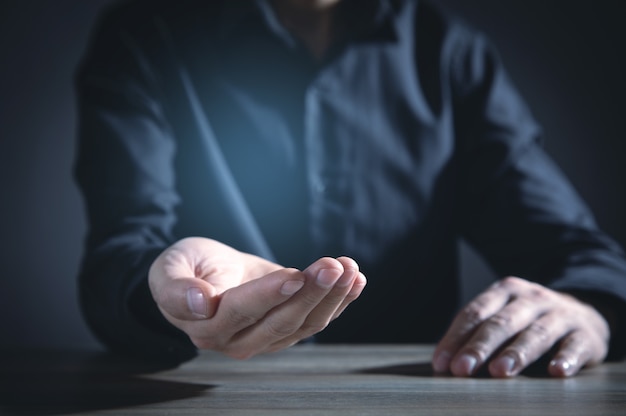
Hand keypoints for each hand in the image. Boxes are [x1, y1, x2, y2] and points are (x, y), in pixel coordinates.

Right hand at [148, 237, 365, 358]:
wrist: (206, 275)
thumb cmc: (187, 269)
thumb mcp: (168, 269)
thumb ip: (174, 288)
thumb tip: (198, 303)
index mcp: (206, 326)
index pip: (242, 311)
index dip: (271, 294)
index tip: (296, 275)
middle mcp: (237, 341)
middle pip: (281, 321)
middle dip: (312, 293)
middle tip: (335, 266)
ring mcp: (265, 340)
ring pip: (304, 324)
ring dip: (332, 297)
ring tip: (350, 269)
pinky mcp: (286, 332)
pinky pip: (315, 321)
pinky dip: (339, 302)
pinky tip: (356, 282)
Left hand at [432, 276, 609, 377]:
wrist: (583, 312)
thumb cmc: (528, 320)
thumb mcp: (503, 315)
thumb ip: (475, 334)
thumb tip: (443, 364)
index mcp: (504, 291)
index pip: (475, 313)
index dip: (456, 338)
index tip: (441, 363)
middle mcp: (531, 298)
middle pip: (501, 322)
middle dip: (480, 346)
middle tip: (462, 368)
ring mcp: (560, 314)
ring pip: (536, 333)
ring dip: (516, 353)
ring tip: (499, 371)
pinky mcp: (586, 334)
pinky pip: (575, 346)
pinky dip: (566, 358)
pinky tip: (556, 372)